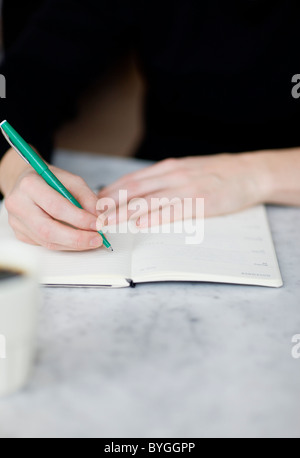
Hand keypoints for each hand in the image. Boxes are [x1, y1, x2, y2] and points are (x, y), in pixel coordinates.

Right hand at [5, 165, 102, 250]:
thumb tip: (100, 217)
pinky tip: (77, 240)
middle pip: (48, 230)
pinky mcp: (20, 233)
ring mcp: (16, 222)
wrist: (24, 182)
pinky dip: (65, 244)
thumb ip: (87, 197)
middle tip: (97, 239)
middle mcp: (18, 204)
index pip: (56, 207)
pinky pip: (45, 244)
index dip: (79, 218)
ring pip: (47, 241)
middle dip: (77, 238)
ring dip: (73, 244)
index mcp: (29, 185)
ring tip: (91, 241)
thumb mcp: (70, 180)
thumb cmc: (47, 179)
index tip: (98, 224)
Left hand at [98, 153, 268, 225]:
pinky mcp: (200, 201)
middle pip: (133, 189)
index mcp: (167, 168)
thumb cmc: (216, 174)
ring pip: (148, 199)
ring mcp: (186, 187)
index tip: (93, 203)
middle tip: (91, 215)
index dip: (110, 192)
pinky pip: (173, 210)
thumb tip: (140, 193)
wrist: (249, 172)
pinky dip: (155, 217)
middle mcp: (173, 175)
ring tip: (107, 222)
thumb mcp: (186, 171)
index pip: (131, 180)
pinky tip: (141, 223)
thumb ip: (164, 181)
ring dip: (124, 212)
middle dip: (109, 203)